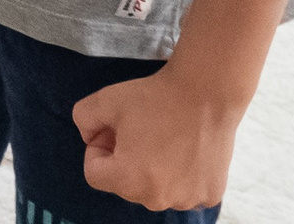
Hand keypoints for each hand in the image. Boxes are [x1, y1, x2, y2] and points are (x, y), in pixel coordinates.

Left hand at [73, 65, 241, 211]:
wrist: (207, 93)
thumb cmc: (155, 97)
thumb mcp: (104, 100)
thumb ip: (83, 120)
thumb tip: (89, 137)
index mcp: (128, 180)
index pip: (94, 174)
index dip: (98, 148)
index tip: (114, 130)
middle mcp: (158, 199)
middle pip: (125, 184)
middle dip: (124, 160)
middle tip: (139, 131)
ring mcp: (187, 200)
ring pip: (155, 189)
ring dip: (153, 170)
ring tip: (164, 139)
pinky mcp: (210, 194)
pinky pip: (184, 191)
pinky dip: (181, 176)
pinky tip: (186, 150)